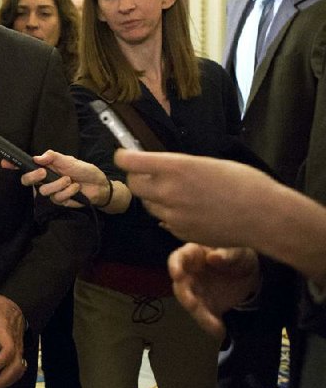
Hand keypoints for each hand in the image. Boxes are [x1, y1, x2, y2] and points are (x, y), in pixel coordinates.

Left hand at [0, 295, 25, 387]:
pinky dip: (13, 376)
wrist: (12, 302)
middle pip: (16, 364)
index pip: (8, 350)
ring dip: (8, 380)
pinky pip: (20, 365)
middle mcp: (15, 340)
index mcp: (5, 330)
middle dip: (4, 379)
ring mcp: (18, 346)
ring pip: (20, 367)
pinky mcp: (19, 349)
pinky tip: (3, 380)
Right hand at [3, 150, 125, 210]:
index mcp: (46, 167)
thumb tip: (38, 157)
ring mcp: (51, 191)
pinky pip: (57, 197)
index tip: (5, 162)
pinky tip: (75, 188)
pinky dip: (68, 191)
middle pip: (27, 180)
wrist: (99, 186)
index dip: (14, 165)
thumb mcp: (70, 160)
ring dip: (58, 184)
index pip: (26, 166)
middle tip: (44, 172)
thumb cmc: (85, 171)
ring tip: (70, 180)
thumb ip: (54, 157)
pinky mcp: (59, 201)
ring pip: (43, 190)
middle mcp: (45, 179)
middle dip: (33, 176)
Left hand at [114, 150, 268, 246]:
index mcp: (175, 168)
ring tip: (177, 192)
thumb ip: (178, 166)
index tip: (124, 155)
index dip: (124, 156)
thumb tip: (159, 166)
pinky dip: (168, 214)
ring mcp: (172, 215)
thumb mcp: (206, 163)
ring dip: (153, 197)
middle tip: (149, 174)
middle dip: (137, 177)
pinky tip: (188, 209)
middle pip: (134, 185)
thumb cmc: (244, 183)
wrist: (264, 217)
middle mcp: (168, 192)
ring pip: (148, 204)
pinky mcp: (180, 233)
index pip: (130, 161)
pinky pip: (163, 221)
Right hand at [168, 243, 260, 339]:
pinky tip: (220, 331)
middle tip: (192, 305)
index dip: (175, 266)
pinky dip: (211, 324)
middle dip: (185, 296)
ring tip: (215, 327)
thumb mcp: (239, 251)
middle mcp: (189, 273)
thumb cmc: (239, 256)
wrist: (249, 275)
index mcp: (194, 254)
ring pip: (191, 304)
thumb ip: (227, 253)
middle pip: (180, 285)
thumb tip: (212, 256)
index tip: (177, 275)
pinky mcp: (205, 306)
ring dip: (200, 315)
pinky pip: (205, 316)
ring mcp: (196, 291)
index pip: (178, 258)